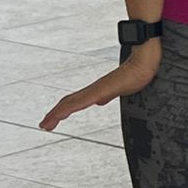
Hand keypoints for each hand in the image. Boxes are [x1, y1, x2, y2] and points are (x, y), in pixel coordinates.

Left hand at [41, 40, 161, 130]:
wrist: (144, 62)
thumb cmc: (136, 73)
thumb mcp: (120, 89)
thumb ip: (109, 95)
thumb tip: (100, 101)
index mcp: (97, 90)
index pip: (75, 101)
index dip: (62, 110)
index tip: (53, 119)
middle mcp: (93, 90)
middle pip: (68, 103)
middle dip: (55, 114)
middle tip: (44, 125)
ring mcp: (95, 90)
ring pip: (70, 103)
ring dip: (56, 114)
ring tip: (46, 124)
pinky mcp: (99, 90)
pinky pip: (79, 102)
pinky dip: (67, 109)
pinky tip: (60, 114)